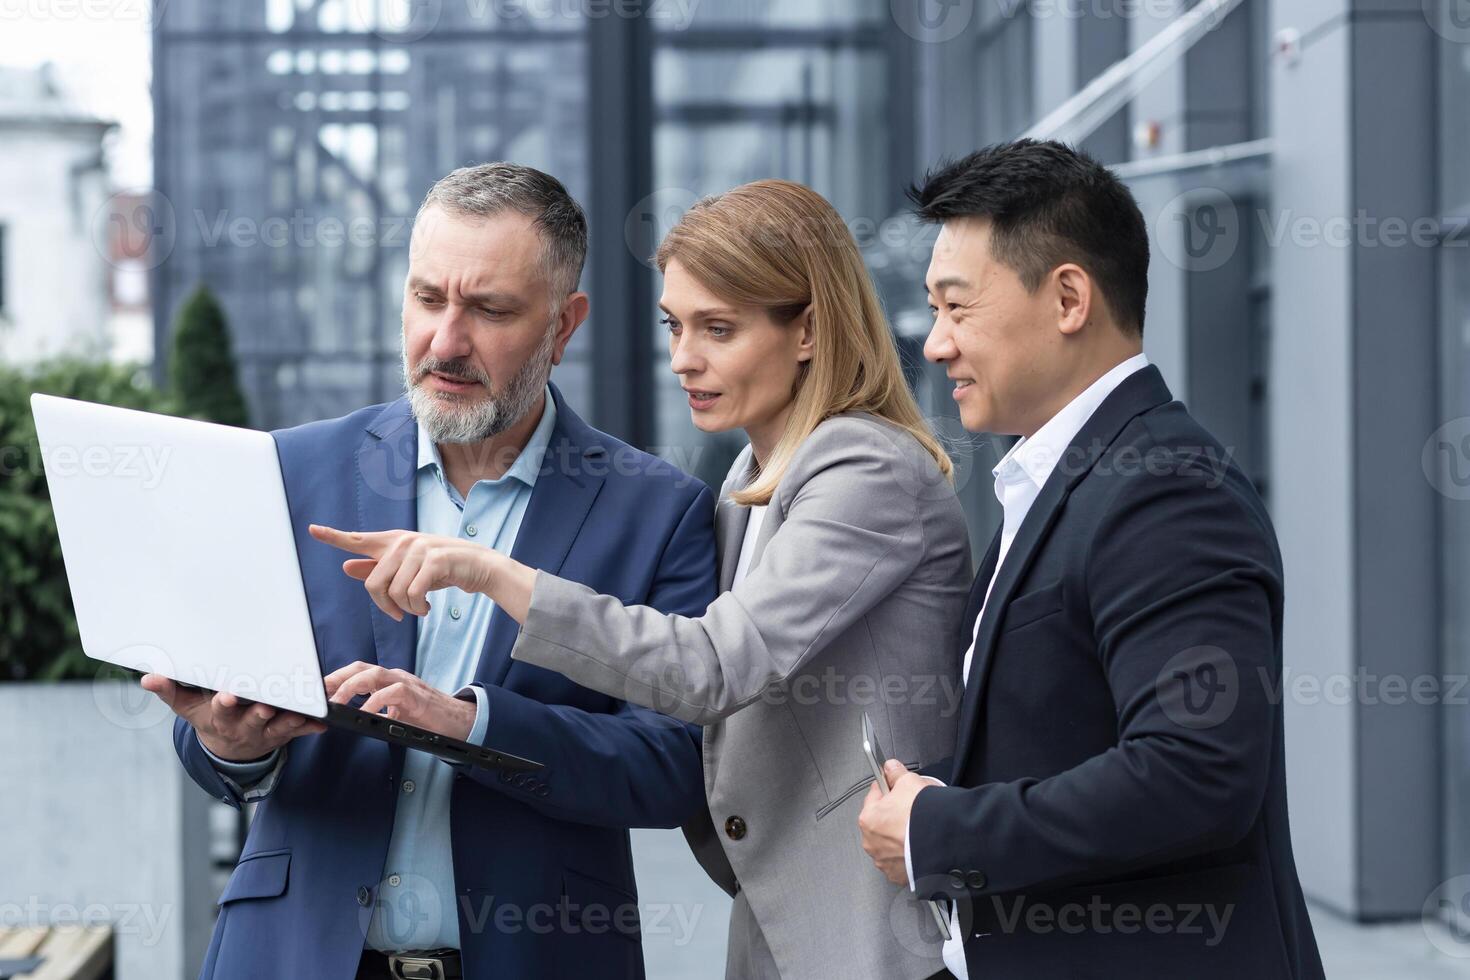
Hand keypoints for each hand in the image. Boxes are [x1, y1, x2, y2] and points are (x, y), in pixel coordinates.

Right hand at [140, 673, 326, 761]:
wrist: (229, 747)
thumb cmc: (209, 717)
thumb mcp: (187, 707)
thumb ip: (170, 691)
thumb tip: (148, 678)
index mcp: (220, 717)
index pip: (221, 710)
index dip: (224, 703)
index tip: (227, 695)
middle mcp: (244, 725)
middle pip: (253, 718)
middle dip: (260, 711)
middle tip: (267, 703)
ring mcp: (266, 731)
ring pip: (279, 725)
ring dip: (290, 719)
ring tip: (300, 712)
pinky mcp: (284, 733)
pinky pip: (299, 731)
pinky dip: (310, 726)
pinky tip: (322, 722)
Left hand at [309, 523, 536, 622]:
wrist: (479, 566)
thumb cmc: (441, 569)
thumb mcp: (408, 568)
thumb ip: (378, 568)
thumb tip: (346, 566)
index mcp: (393, 541)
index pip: (358, 539)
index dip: (333, 537)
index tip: (312, 530)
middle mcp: (403, 541)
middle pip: (373, 583)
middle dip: (385, 606)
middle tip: (399, 614)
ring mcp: (420, 549)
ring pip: (394, 593)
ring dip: (406, 610)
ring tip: (419, 608)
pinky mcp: (435, 560)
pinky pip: (412, 595)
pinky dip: (418, 609)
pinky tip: (427, 609)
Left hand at [324, 661, 475, 741]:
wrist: (457, 721)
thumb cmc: (425, 718)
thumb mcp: (395, 712)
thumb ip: (376, 709)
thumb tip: (351, 716)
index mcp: (387, 681)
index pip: (356, 672)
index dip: (334, 678)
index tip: (314, 690)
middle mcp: (394, 677)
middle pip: (360, 668)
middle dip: (335, 678)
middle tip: (317, 694)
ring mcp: (405, 683)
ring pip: (373, 674)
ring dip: (350, 687)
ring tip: (336, 703)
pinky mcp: (415, 695)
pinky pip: (391, 693)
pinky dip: (375, 702)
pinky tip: (364, 713)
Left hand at [858, 759, 934, 885]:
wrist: (941, 847)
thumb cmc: (922, 817)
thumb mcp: (909, 782)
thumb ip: (897, 773)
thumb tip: (891, 767)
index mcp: (868, 818)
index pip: (875, 794)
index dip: (888, 787)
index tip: (895, 786)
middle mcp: (871, 842)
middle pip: (882, 820)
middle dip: (894, 813)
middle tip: (912, 807)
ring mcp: (884, 861)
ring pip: (890, 842)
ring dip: (900, 835)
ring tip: (918, 828)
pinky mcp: (898, 875)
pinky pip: (900, 860)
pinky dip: (908, 853)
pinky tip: (920, 844)